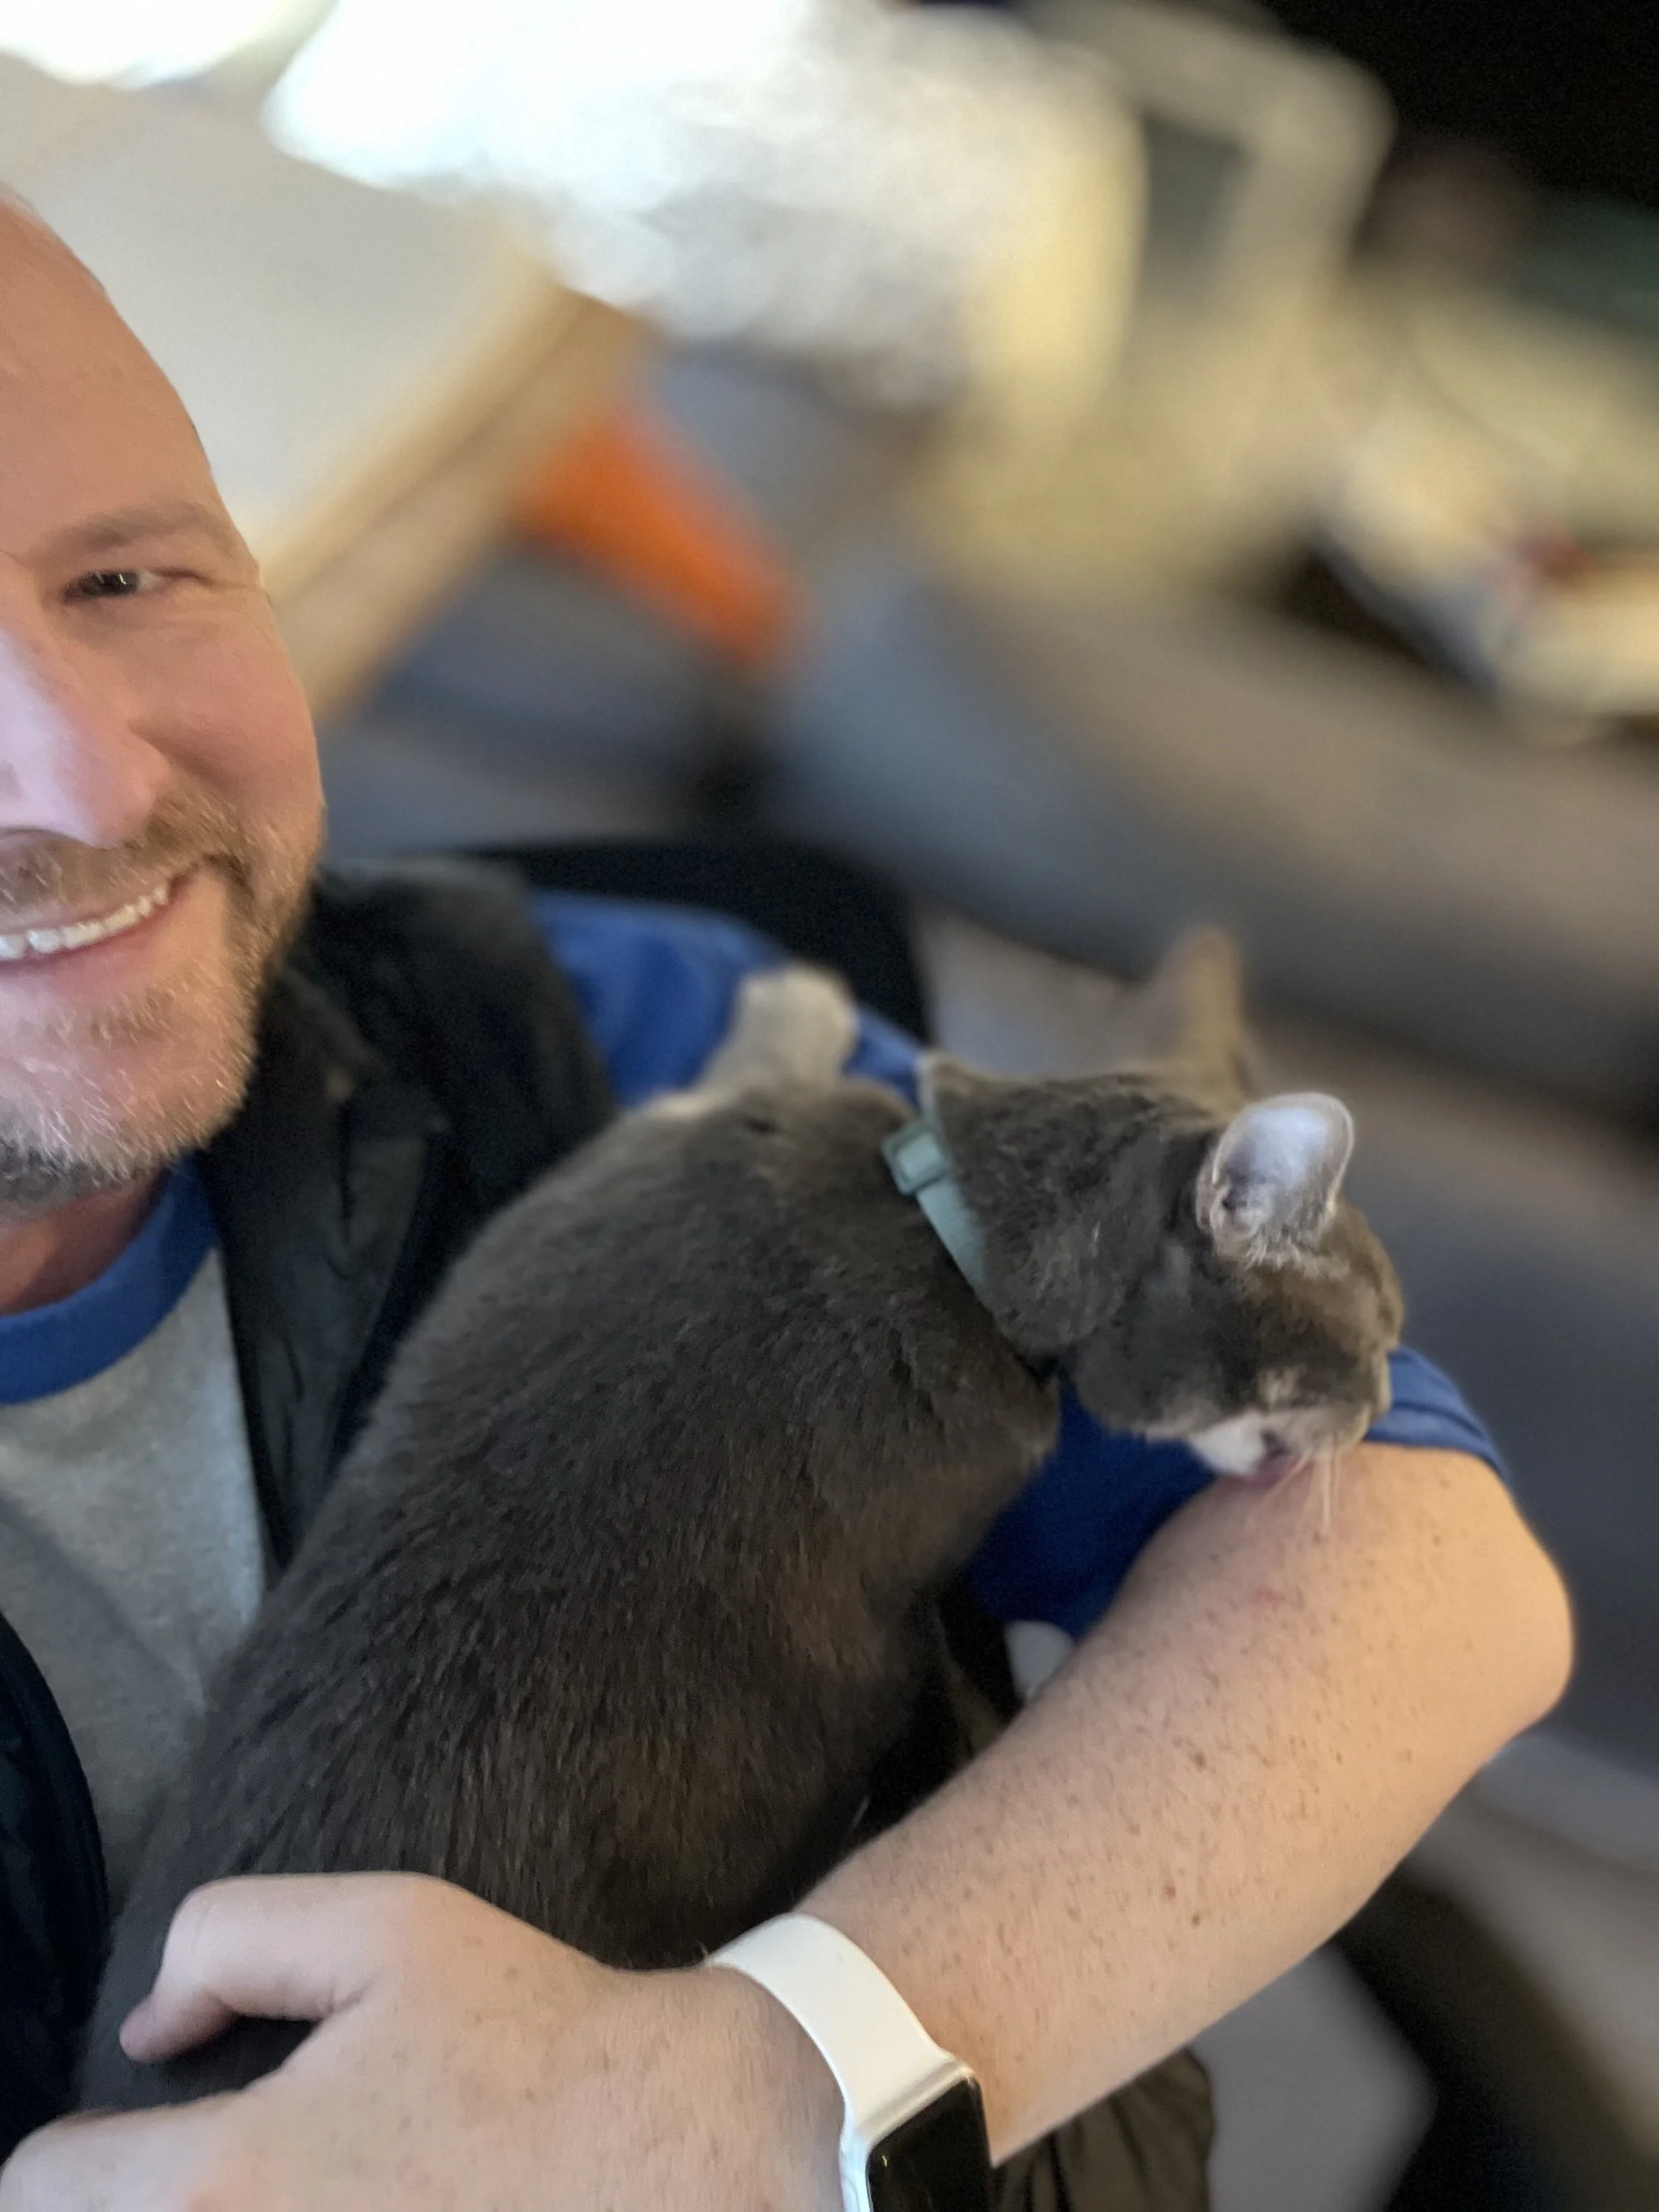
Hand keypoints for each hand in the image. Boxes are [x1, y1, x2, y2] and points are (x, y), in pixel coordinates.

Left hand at [0, 1874, 841, 2209]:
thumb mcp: (391, 1928)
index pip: (39, 2188)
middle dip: (134, 2203)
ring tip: (285, 2199)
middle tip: (217, 2179)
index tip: (136, 2140)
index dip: (81, 2148)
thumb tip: (150, 2030)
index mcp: (221, 2184)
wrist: (680, 2153)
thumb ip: (229, 1940)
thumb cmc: (533, 2037)